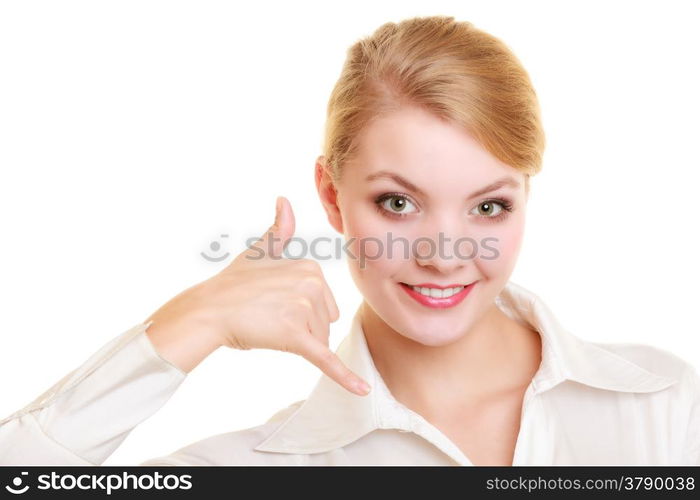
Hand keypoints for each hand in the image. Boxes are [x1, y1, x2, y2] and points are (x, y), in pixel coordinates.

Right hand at [144, 196, 370, 395]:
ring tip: (268, 328)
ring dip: (297, 342)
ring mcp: (305, 310)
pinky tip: (361, 392)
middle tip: (269, 318)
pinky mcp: (297, 337)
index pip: (324, 303)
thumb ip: (278, 230)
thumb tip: (284, 200)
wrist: (207, 311)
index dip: (300, 311)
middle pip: (325, 322)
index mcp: (310, 267)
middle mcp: (312, 283)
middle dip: (302, 328)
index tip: (274, 304)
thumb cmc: (231, 285)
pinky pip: (326, 360)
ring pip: (319, 341)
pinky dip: (344, 378)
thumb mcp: (258, 253)